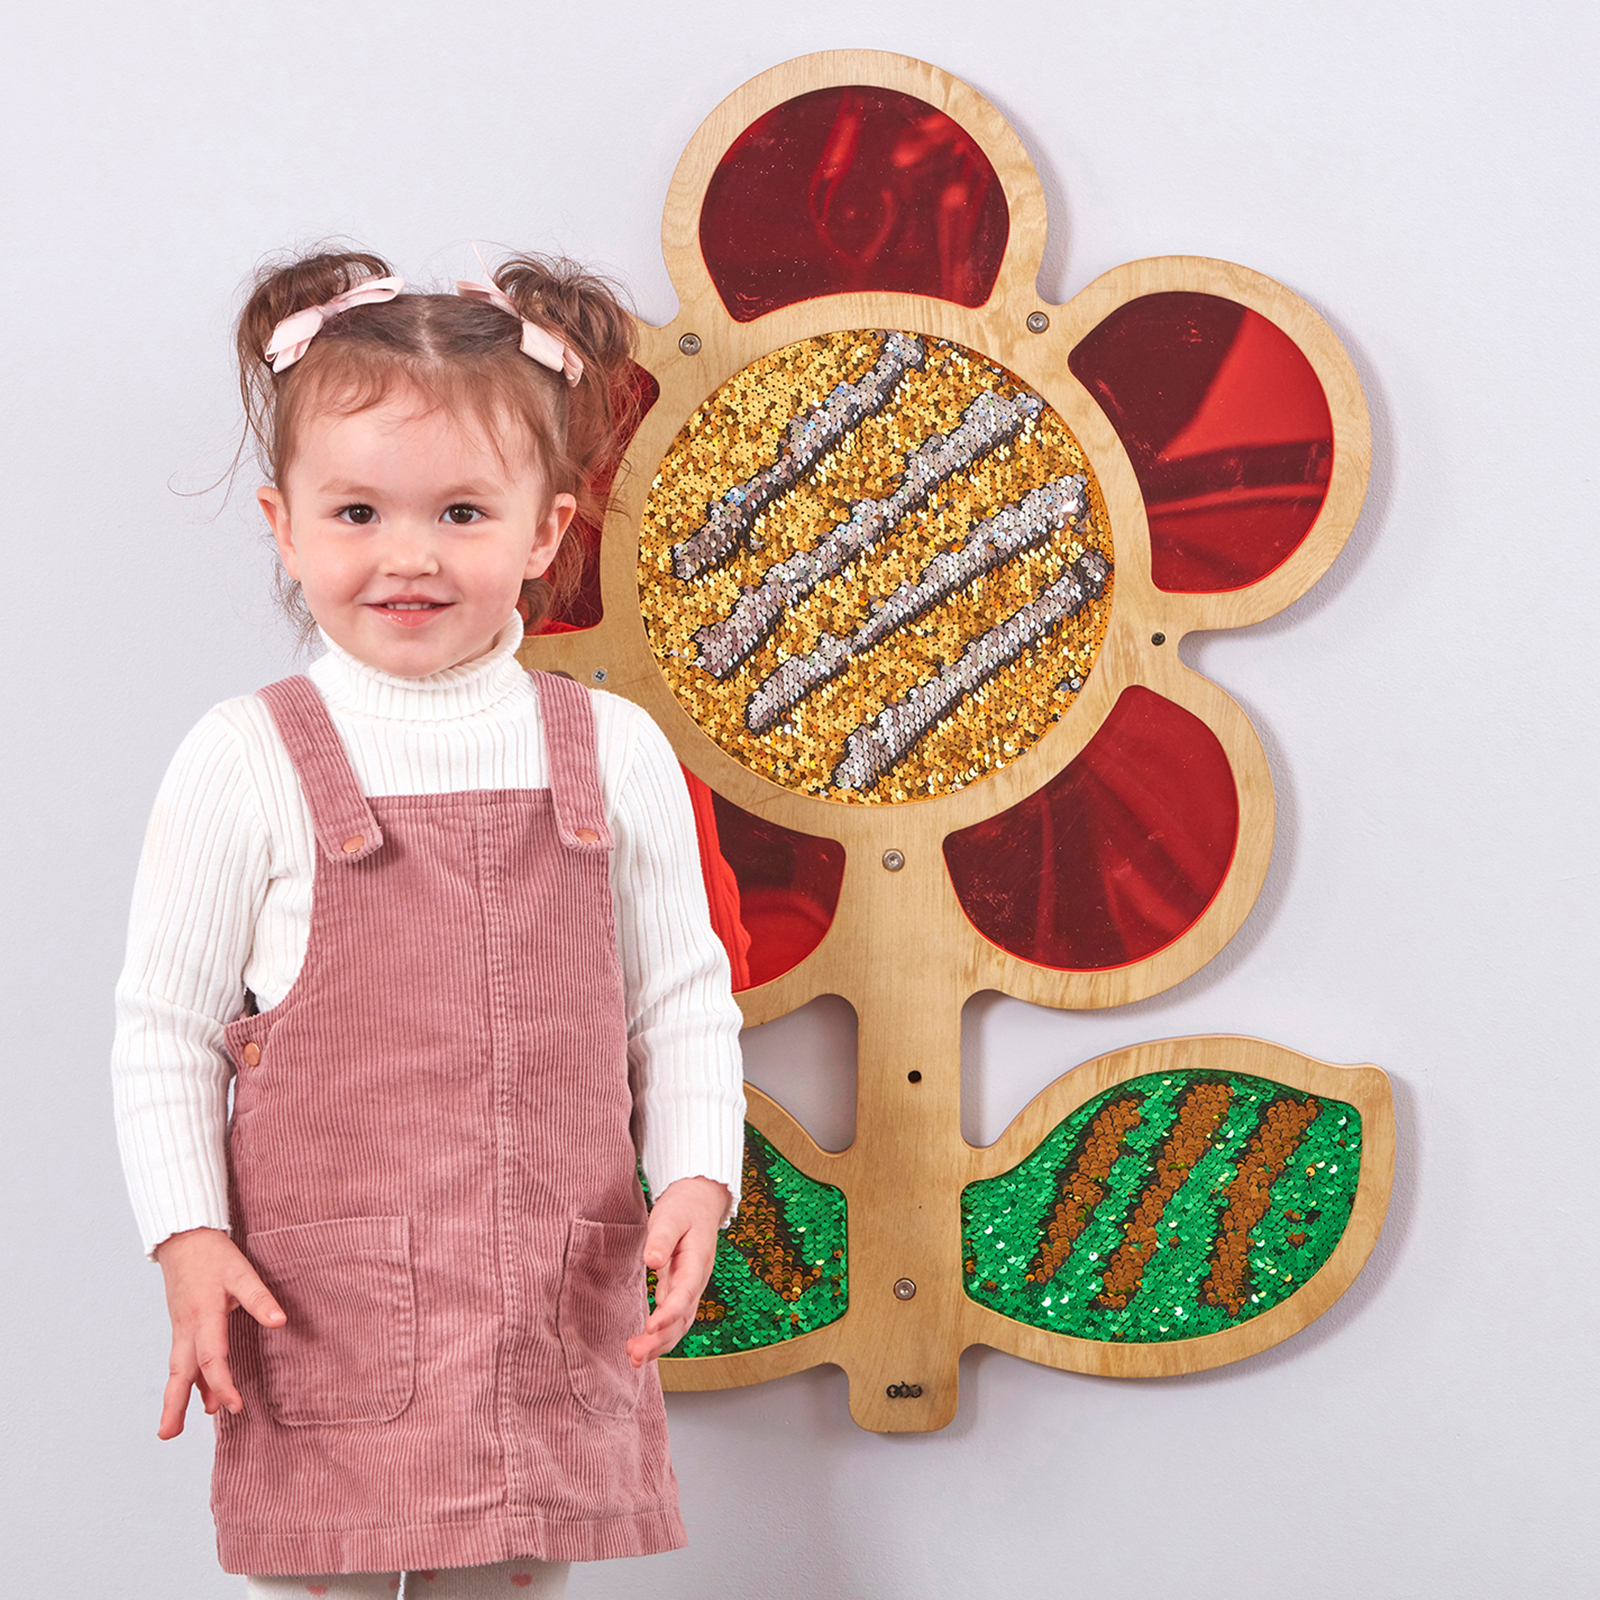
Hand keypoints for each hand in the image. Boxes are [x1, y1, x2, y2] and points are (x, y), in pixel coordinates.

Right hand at [153, 1227, 284, 1438]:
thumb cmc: (214, 1255)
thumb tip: (280, 1322)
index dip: (222, 1385)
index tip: (234, 1407)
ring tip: (174, 1427)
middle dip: (174, 1405)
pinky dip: (187, 1378)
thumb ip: (260, 1298)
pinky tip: (196, 1394)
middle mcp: (187, 1327)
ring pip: (177, 1368)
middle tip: (168, 1435)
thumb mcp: (242, 1271)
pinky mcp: (181, 1325)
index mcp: (203, 1316)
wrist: (183, 1237)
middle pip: (180, 1372)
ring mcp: (181, 1328)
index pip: (212, 1358)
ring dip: (177, 1396)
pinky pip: (182, 1357)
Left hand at [626, 1177, 729, 1367]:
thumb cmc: (684, 1207)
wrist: (700, 1200)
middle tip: (635, 1354)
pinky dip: (659, 1337)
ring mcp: (689, 1288)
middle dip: (661, 1339)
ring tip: (634, 1358)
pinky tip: (642, 1349)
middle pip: (683, 1318)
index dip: (669, 1313)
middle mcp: (696, 1280)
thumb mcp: (672, 1215)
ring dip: (659, 1344)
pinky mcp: (678, 1290)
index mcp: (697, 1261)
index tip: (650, 1327)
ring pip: (679, 1324)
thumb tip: (653, 1261)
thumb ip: (662, 1237)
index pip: (685, 1293)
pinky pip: (672, 1320)